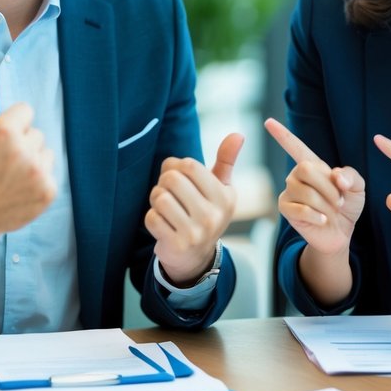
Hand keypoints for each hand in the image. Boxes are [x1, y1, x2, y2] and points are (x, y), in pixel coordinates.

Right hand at [0, 55, 56, 261]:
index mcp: (6, 131)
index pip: (25, 111)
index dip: (10, 125)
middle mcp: (25, 150)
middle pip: (35, 132)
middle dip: (20, 143)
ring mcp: (39, 172)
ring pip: (45, 151)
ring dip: (32, 159)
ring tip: (9, 174)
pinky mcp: (49, 191)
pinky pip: (51, 171)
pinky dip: (38, 179)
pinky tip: (19, 187)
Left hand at [144, 133, 243, 285]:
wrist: (196, 257)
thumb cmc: (206, 212)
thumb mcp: (220, 188)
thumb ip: (226, 160)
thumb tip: (238, 134)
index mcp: (224, 197)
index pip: (190, 165)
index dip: (176, 165)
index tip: (177, 174)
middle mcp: (213, 216)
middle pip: (172, 179)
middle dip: (164, 181)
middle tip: (169, 191)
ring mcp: (195, 233)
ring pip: (160, 198)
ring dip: (156, 199)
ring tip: (165, 206)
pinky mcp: (176, 245)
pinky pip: (151, 218)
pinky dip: (151, 217)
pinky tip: (162, 222)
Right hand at [265, 117, 365, 255]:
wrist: (341, 232)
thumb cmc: (347, 205)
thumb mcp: (357, 187)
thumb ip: (351, 176)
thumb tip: (336, 177)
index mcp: (313, 165)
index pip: (295, 146)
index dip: (282, 134)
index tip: (268, 122)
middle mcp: (297, 175)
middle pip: (305, 168)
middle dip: (328, 187)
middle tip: (340, 201)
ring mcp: (290, 191)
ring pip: (305, 191)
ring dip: (325, 204)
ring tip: (332, 212)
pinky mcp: (286, 209)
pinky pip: (301, 209)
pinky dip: (318, 216)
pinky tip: (322, 220)